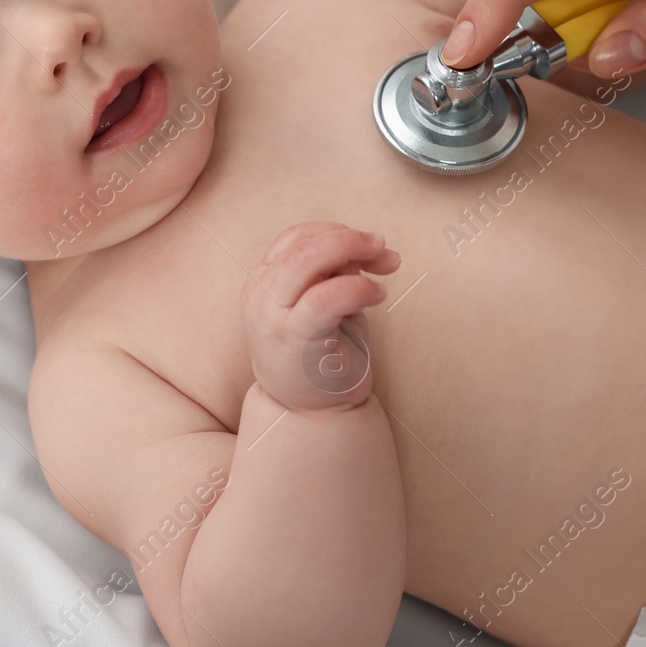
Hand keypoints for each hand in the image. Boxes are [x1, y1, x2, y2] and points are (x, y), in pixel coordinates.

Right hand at [240, 222, 399, 411]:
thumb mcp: (324, 303)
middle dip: (349, 237)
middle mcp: (259, 293)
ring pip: (307, 260)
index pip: (296, 236)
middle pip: (302, 243)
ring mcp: (271, 316)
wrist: (311, 415)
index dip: (337, 231)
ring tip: (386, 265)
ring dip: (352, 252)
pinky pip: (324, 297)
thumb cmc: (322, 355)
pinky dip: (357, 287)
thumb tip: (367, 243)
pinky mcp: (293, 338)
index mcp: (263, 280)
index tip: (373, 246)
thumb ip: (334, 272)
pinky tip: (378, 295)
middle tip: (382, 246)